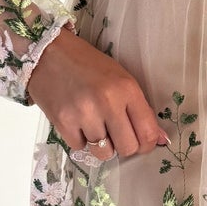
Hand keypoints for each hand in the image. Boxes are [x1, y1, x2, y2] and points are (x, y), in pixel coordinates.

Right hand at [27, 24, 166, 160]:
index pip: (148, 132)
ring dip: (102, 145)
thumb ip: (140, 108)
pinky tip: (77, 121)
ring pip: (104, 153)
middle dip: (124, 146)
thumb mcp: (120, 77)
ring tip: (95, 127)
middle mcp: (107, 102)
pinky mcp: (63, 123)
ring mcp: (84, 114)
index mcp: (127, 89)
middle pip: (128, 148)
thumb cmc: (87, 64)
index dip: (148, 144)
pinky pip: (80, 148)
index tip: (141, 142)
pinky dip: (81, 140)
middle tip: (116, 135)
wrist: (46, 53)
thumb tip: (160, 140)